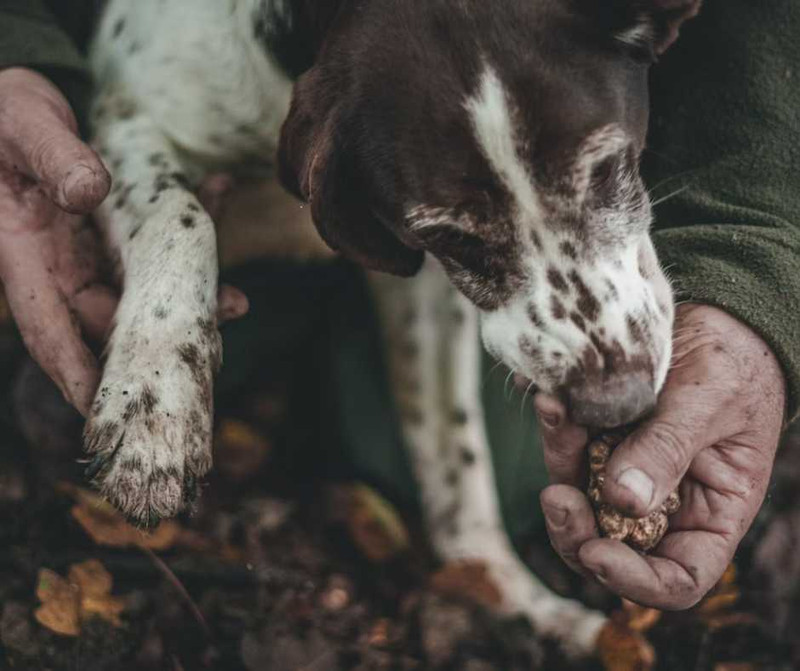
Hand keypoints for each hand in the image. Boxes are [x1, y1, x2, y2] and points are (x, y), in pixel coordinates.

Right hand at [0, 68, 246, 415]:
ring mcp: (87, 251)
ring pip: (139, 289)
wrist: (11, 98)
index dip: (79, 373)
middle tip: (206, 352)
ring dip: (186, 294)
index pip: (50, 330)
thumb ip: (55, 159)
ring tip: (235, 300)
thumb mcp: (24, 126)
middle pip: (107, 320)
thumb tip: (88, 193)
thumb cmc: (4, 114)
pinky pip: (152, 244)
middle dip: (155, 340)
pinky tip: (218, 199)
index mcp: (22, 256)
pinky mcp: (110, 232)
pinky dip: (185, 232)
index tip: (109, 408)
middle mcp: (57, 265)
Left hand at [535, 304, 785, 608]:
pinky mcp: (599, 438)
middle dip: (575, 529)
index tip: (597, 553)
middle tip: (555, 497)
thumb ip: (668, 450)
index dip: (635, 581)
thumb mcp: (710, 404)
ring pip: (579, 494)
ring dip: (559, 462)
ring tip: (554, 412)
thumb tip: (622, 501)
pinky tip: (549, 396)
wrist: (717, 316)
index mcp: (710, 514)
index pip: (676, 578)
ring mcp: (626, 470)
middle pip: (610, 544)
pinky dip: (557, 426)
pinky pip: (569, 445)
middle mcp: (664, 502)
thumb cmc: (736, 364)